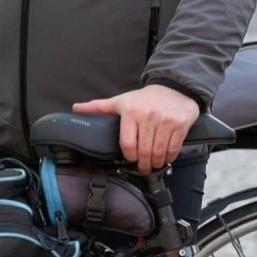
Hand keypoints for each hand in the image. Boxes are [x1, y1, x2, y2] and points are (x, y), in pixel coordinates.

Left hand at [73, 84, 200, 171]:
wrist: (174, 88)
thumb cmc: (145, 98)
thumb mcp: (121, 100)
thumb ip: (99, 107)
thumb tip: (76, 108)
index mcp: (131, 112)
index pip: (127, 144)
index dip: (129, 156)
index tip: (131, 159)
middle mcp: (148, 116)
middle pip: (143, 151)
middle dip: (143, 164)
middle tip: (143, 167)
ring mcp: (165, 121)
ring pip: (158, 152)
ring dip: (156, 163)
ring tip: (153, 164)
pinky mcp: (180, 125)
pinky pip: (173, 148)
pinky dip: (169, 157)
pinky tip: (165, 157)